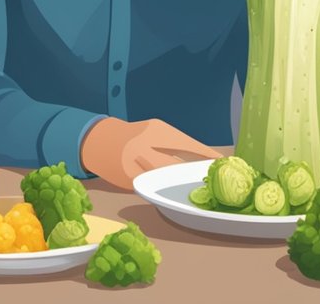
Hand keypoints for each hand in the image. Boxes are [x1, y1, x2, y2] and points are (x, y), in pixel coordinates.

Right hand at [80, 117, 222, 189]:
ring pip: (163, 179)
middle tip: (208, 180)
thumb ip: (173, 143)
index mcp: (153, 131)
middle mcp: (143, 148)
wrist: (100, 142)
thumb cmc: (135, 134)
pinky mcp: (128, 182)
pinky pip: (152, 187)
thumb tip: (202, 160)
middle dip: (191, 173)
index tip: (219, 161)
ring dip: (178, 184)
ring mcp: (134, 166)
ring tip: (192, 188)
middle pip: (174, 165)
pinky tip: (170, 190)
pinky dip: (162, 188)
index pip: (183, 142)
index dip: (203, 153)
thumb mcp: (154, 130)